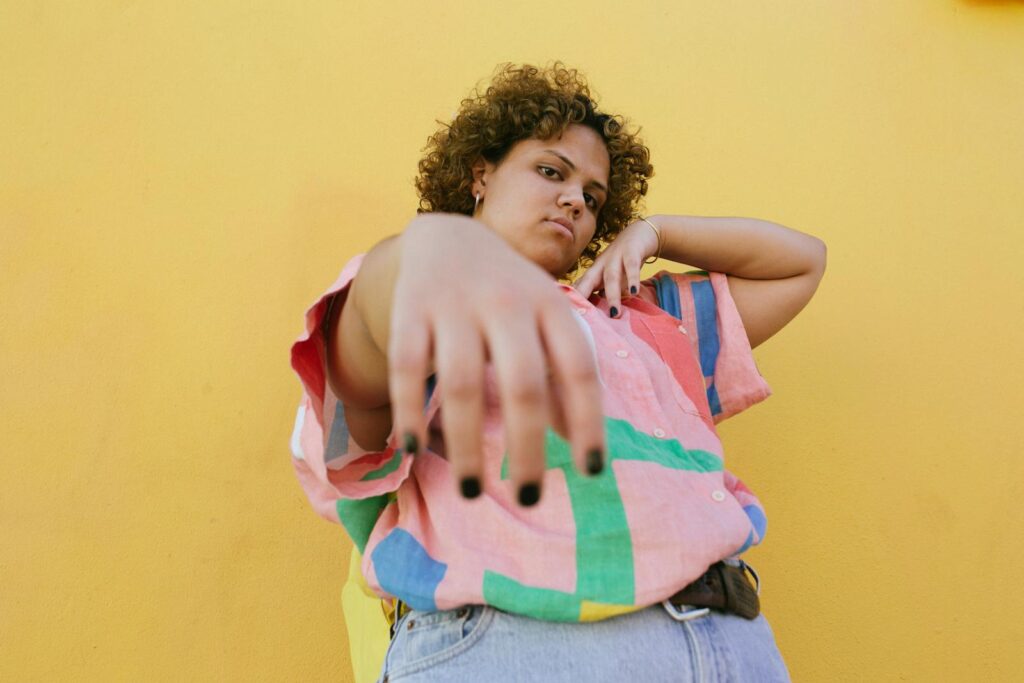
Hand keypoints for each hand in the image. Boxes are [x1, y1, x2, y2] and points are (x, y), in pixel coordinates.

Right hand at [387, 215, 605, 505]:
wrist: (446, 237)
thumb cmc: (509, 296)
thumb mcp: (544, 322)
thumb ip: (562, 376)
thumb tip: (580, 447)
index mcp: (549, 306)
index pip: (578, 368)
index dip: (588, 421)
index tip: (591, 472)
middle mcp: (506, 302)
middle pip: (522, 383)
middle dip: (527, 446)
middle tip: (530, 497)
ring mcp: (454, 304)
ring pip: (462, 383)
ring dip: (466, 444)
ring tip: (472, 493)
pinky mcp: (409, 309)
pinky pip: (406, 366)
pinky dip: (409, 408)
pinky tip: (412, 448)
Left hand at [571, 217, 659, 314]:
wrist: (641, 233)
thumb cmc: (623, 262)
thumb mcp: (610, 277)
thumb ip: (601, 294)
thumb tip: (593, 318)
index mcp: (594, 272)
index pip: (579, 287)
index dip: (572, 300)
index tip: (567, 318)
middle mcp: (601, 264)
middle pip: (589, 281)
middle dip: (583, 297)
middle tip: (582, 317)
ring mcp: (616, 256)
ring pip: (611, 277)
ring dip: (612, 295)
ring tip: (615, 313)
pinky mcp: (632, 250)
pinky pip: (632, 265)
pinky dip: (632, 278)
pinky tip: (633, 291)